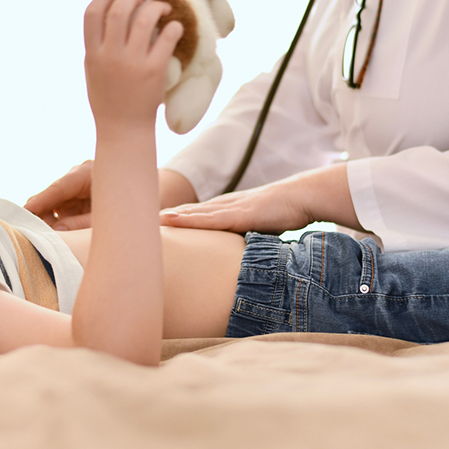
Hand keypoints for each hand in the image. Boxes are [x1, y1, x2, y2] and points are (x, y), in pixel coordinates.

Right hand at [27, 164, 198, 230]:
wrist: (159, 195)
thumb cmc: (138, 202)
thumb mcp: (111, 217)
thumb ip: (82, 225)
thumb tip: (55, 234)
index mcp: (88, 172)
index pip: (59, 187)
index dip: (40, 201)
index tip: (25, 211)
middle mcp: (79, 177)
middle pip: (52, 197)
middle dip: (41, 215)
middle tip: (29, 235)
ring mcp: (78, 188)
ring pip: (54, 206)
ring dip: (48, 222)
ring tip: (39, 240)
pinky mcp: (78, 200)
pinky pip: (61, 212)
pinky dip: (57, 224)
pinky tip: (51, 238)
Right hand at [83, 0, 183, 129]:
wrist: (123, 128)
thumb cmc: (108, 99)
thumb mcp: (93, 70)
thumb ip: (97, 45)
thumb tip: (107, 16)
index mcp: (93, 54)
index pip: (91, 13)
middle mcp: (111, 55)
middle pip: (119, 10)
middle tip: (141, 0)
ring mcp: (133, 63)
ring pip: (144, 19)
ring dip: (155, 6)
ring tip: (162, 8)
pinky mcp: (155, 70)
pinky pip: (166, 38)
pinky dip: (173, 27)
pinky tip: (174, 27)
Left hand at [159, 182, 313, 234]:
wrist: (304, 197)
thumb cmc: (289, 211)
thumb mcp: (266, 226)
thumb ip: (254, 235)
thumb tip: (248, 252)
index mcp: (233, 208)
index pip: (201, 214)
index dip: (181, 218)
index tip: (161, 224)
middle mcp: (227, 205)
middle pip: (192, 212)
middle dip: (169, 217)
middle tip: (145, 223)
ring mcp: (232, 208)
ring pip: (195, 214)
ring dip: (172, 218)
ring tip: (150, 221)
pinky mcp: (239, 214)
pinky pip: (208, 219)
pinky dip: (188, 220)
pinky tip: (171, 221)